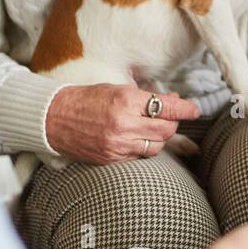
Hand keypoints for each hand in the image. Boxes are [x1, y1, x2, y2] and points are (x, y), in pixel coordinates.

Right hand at [44, 84, 199, 164]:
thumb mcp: (117, 89)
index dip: (184, 109)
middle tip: (170, 117)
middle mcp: (123, 124)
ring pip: (156, 146)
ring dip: (159, 138)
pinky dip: (143, 148)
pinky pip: (139, 156)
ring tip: (152, 127)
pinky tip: (137, 138)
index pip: (166, 107)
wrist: (53, 118)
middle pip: (165, 130)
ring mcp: (117, 144)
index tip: (194, 110)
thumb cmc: (86, 99)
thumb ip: (146, 97)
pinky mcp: (111, 159)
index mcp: (125, 101)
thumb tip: (174, 100)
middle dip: (172, 123)